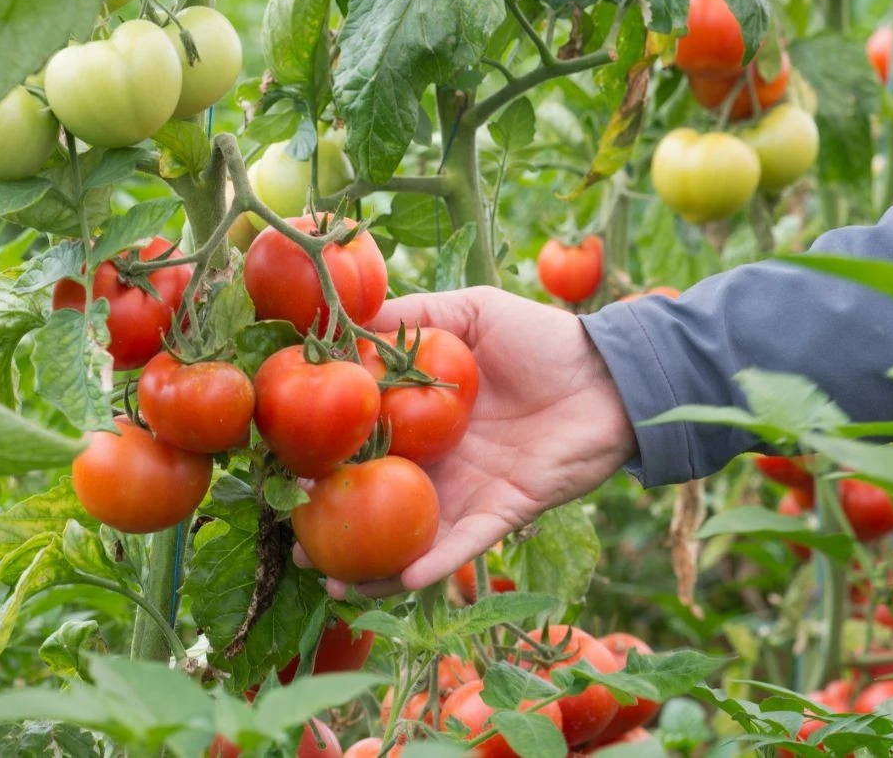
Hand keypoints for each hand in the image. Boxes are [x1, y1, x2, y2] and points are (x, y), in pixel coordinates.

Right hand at [293, 286, 637, 597]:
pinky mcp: (505, 512)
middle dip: (335, 523)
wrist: (611, 374)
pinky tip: (399, 580)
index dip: (324, 454)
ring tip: (333, 579)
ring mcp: (470, 490)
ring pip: (413, 537)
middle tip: (295, 538)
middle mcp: (441, 460)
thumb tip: (348, 318)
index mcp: (425, 416)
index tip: (282, 464)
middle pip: (377, 498)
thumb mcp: (472, 312)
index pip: (363, 439)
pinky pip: (464, 545)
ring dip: (374, 563)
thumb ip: (415, 317)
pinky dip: (434, 565)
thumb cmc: (543, 337)